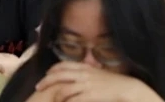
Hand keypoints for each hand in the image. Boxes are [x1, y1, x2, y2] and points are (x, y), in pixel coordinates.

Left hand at [36, 61, 151, 101]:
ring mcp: (86, 85)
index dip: (52, 69)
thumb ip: (88, 72)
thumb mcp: (98, 73)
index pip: (64, 65)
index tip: (46, 74)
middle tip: (38, 87)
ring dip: (54, 95)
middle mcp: (84, 74)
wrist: (126, 88)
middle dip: (46, 81)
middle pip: (59, 75)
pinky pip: (73, 100)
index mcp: (85, 67)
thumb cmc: (113, 82)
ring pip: (63, 89)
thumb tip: (78, 74)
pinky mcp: (90, 95)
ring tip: (50, 100)